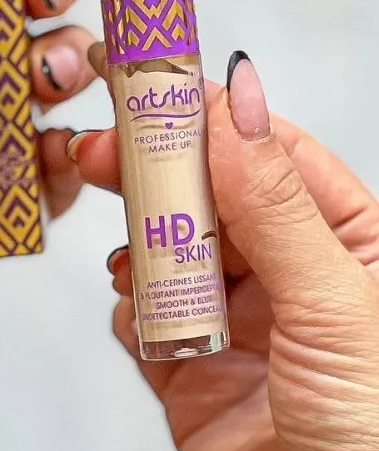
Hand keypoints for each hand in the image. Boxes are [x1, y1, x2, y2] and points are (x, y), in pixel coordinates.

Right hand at [70, 49, 378, 450]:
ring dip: (140, 241)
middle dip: (155, 173)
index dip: (206, 116)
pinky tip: (133, 305)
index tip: (151, 86)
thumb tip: (235, 102)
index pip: (264, 153)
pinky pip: (141, 311)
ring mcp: (235, 318)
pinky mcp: (188, 363)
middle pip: (206, 194)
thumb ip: (274, 203)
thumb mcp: (336, 305)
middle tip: (104, 150)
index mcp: (346, 243)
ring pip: (168, 247)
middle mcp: (287, 273)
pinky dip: (128, 302)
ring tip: (129, 249)